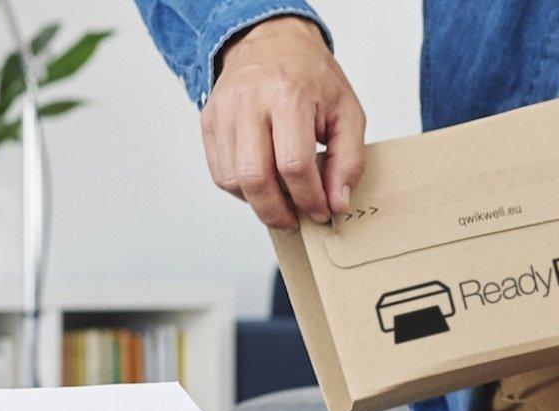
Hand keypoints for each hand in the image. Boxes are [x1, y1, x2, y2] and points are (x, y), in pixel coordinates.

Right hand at [202, 16, 365, 230]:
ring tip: (282, 203)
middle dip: (278, 212)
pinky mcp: (209, 120)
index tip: (323, 212)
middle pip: (255, 178)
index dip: (310, 199)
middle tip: (297, 221)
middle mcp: (249, 102)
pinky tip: (263, 185)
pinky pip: (219, 172)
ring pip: (232, 180)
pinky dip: (241, 190)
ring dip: (258, 204)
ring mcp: (223, 111)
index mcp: (288, 96)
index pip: (294, 166)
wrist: (272, 41)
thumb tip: (338, 203)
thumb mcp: (347, 113)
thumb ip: (349, 160)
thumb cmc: (312, 77)